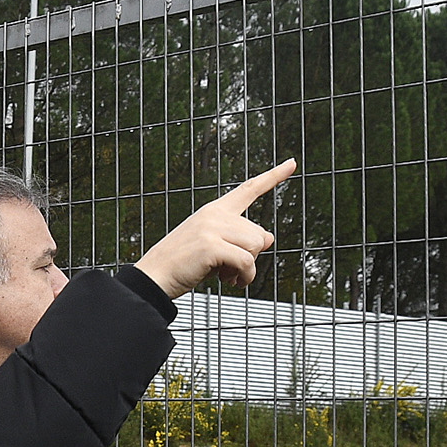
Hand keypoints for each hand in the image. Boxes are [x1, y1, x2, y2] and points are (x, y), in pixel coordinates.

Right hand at [133, 160, 296, 299]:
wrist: (154, 276)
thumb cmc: (182, 264)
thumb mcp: (214, 247)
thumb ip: (239, 239)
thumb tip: (269, 238)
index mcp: (214, 210)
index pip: (249, 189)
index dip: (273, 177)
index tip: (292, 163)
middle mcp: (214, 214)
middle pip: (258, 233)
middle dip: (250, 256)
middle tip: (228, 268)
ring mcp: (212, 228)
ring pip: (254, 247)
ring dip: (247, 269)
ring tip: (227, 276)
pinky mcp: (211, 246)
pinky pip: (246, 262)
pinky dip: (244, 277)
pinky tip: (231, 282)